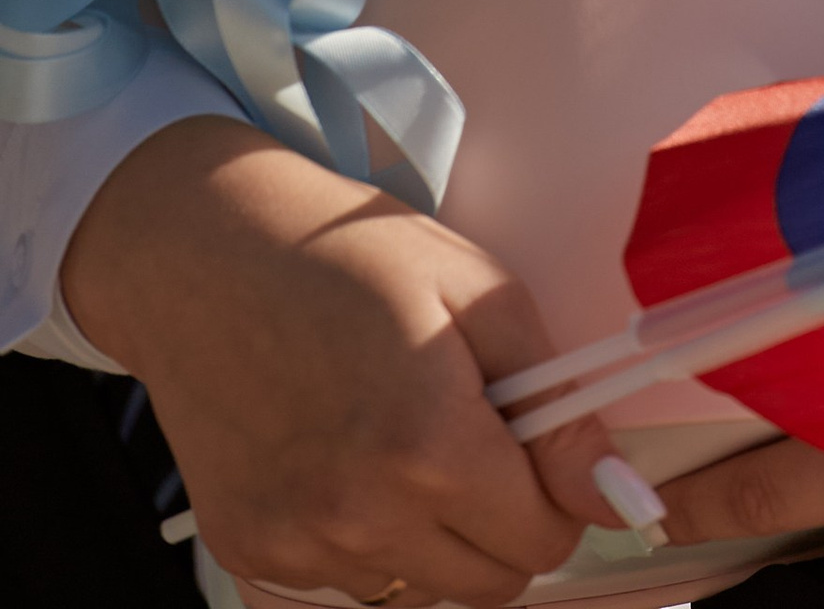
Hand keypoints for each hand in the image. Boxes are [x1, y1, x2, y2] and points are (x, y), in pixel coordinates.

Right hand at [61, 115, 618, 608]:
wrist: (204, 255)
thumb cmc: (347, 255)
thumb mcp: (477, 291)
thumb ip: (557, 407)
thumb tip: (614, 495)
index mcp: (428, 446)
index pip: (543, 541)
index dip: (558, 496)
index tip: (539, 450)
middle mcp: (360, 515)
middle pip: (487, 585)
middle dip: (505, 526)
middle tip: (479, 444)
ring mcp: (297, 545)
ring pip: (418, 595)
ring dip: (434, 541)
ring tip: (405, 444)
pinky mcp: (249, 554)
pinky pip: (342, 589)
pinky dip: (365, 546)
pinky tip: (349, 467)